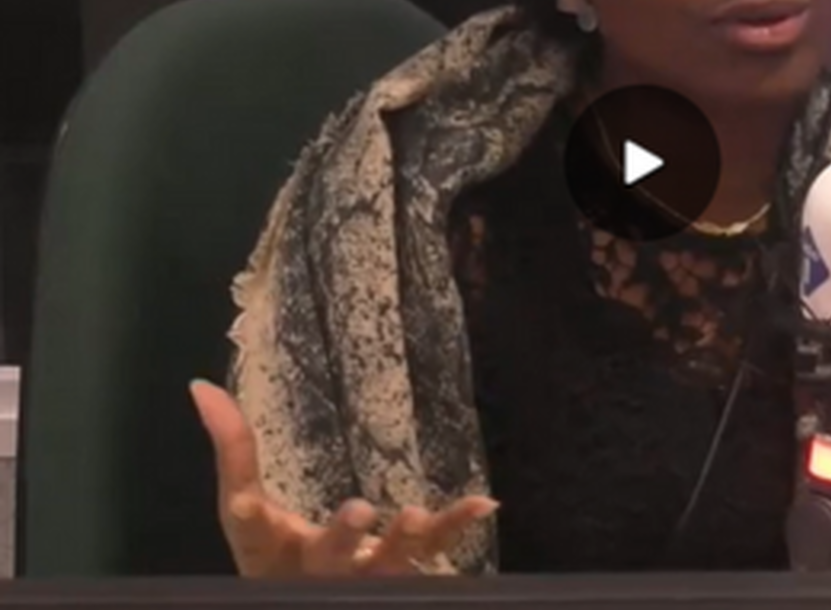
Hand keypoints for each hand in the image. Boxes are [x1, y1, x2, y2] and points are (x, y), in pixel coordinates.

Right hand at [190, 380, 496, 575]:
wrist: (307, 595)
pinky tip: (484, 504)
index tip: (249, 503)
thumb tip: (201, 386)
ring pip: (390, 566)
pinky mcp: (404, 570)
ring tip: (414, 517)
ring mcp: (367, 578)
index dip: (251, 516)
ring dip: (405, 542)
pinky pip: (434, 551)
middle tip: (357, 512)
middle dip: (341, 538)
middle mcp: (321, 573)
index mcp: (272, 553)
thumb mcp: (246, 507)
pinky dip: (456, 527)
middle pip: (330, 559)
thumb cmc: (275, 552)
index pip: (254, 533)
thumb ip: (232, 447)